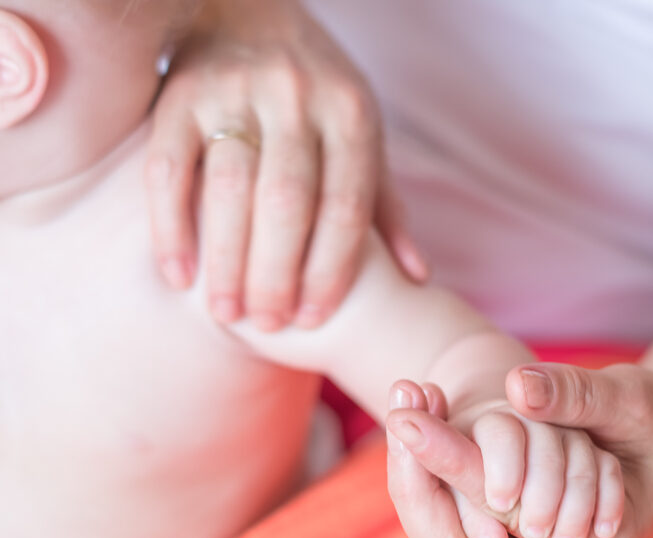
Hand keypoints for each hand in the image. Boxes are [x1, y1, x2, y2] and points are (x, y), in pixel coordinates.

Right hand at [145, 0, 427, 330]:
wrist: (249, 10)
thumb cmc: (319, 92)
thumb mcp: (363, 134)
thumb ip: (385, 204)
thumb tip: (417, 276)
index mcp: (350, 113)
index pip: (345, 204)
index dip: (331, 267)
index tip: (313, 318)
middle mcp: (296, 98)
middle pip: (288, 201)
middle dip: (279, 272)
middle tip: (270, 324)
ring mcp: (234, 93)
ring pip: (230, 188)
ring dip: (228, 260)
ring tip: (228, 314)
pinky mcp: (179, 94)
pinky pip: (169, 169)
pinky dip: (171, 227)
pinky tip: (179, 276)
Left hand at [386, 363, 652, 537]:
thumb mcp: (633, 402)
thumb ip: (577, 397)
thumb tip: (516, 386)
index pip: (496, 520)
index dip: (446, 465)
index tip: (407, 414)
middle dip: (417, 478)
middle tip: (401, 403)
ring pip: (451, 537)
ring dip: (420, 469)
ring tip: (409, 393)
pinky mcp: (516, 537)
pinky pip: (461, 517)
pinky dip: (437, 467)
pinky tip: (423, 407)